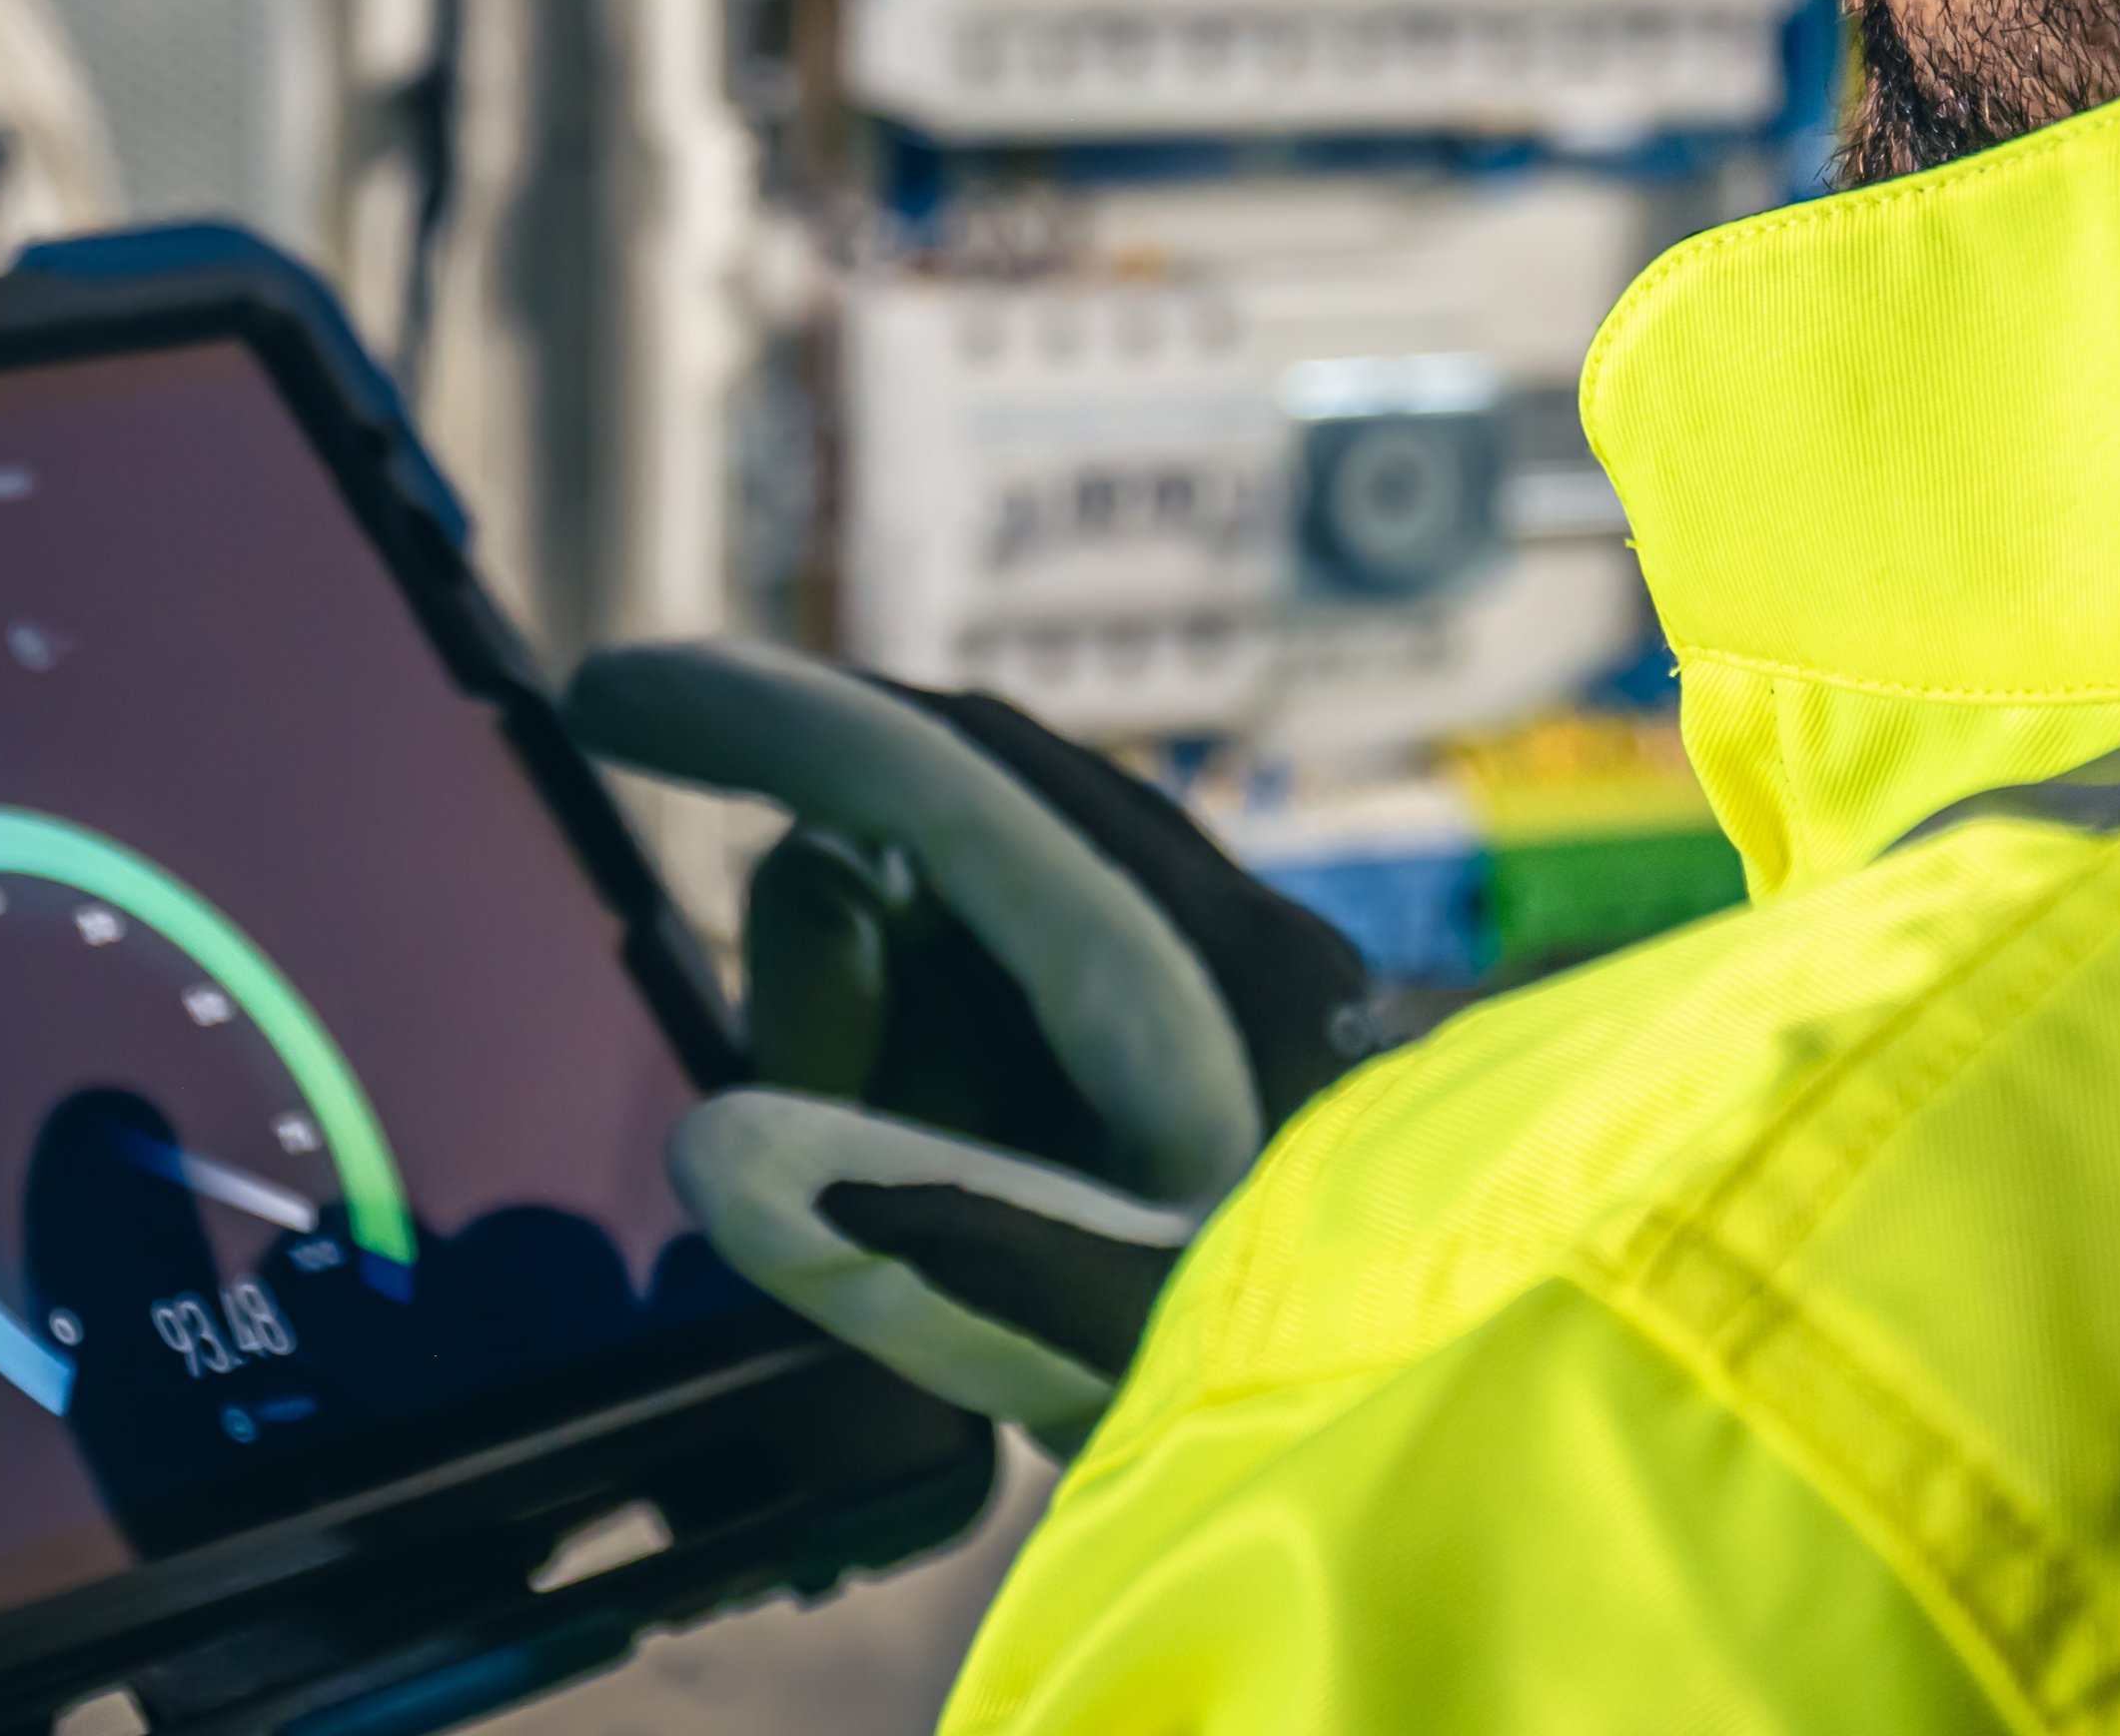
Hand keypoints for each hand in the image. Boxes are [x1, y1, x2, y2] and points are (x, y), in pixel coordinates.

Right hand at [567, 641, 1382, 1440]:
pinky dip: (938, 1084)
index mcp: (1199, 961)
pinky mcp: (1208, 1054)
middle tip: (808, 1138)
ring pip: (961, 921)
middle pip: (938, 826)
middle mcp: (1206, 933)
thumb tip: (712, 1148)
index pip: (945, 773)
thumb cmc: (1346, 1380)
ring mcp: (1211, 986)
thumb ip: (921, 1234)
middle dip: (826, 955)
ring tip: (936, 1244)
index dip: (765, 718)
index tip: (605, 690)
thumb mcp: (1125, 1330)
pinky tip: (971, 1222)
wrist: (1514, 1430)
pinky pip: (1013, 1004)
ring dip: (884, 1044)